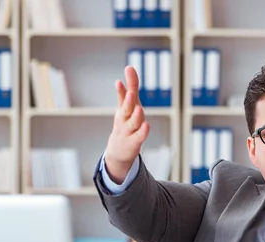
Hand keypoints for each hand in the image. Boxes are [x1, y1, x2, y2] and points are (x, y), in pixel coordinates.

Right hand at [104, 65, 149, 183]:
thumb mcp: (126, 108)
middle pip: (126, 108)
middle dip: (127, 100)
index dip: (129, 82)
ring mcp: (128, 130)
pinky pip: (139, 136)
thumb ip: (128, 90)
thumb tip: (127, 71)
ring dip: (135, 116)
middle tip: (130, 92)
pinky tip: (146, 125)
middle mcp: (124, 118)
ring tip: (138, 109)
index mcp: (124, 109)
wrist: (118, 150)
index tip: (129, 68)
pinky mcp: (134, 142)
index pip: (126, 93)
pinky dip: (143, 131)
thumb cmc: (125, 125)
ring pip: (133, 123)